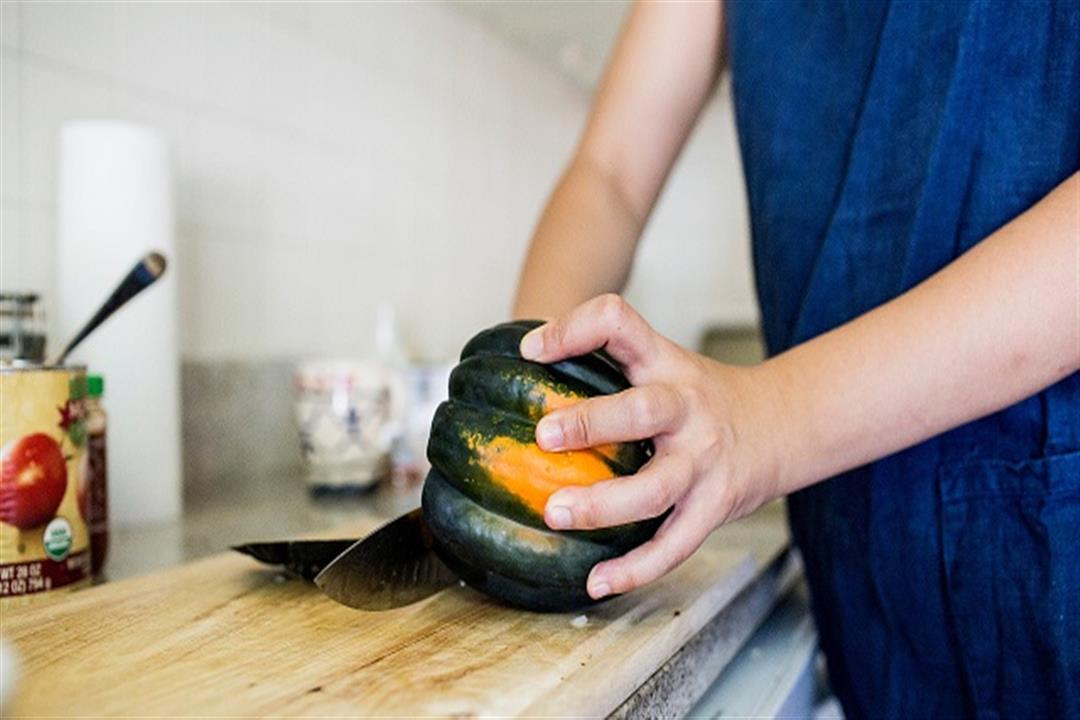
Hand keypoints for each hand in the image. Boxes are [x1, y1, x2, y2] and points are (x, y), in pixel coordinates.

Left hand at [520, 295, 788, 599]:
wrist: (786, 424)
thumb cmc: (702, 398)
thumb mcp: (664, 365)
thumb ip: (608, 366)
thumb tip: (516, 370)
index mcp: (666, 363)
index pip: (621, 322)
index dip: (574, 329)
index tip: (531, 352)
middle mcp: (687, 407)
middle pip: (645, 410)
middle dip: (592, 423)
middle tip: (543, 437)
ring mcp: (704, 460)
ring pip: (657, 487)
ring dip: (604, 504)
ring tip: (555, 514)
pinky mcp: (715, 506)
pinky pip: (674, 545)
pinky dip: (635, 569)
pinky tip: (596, 581)